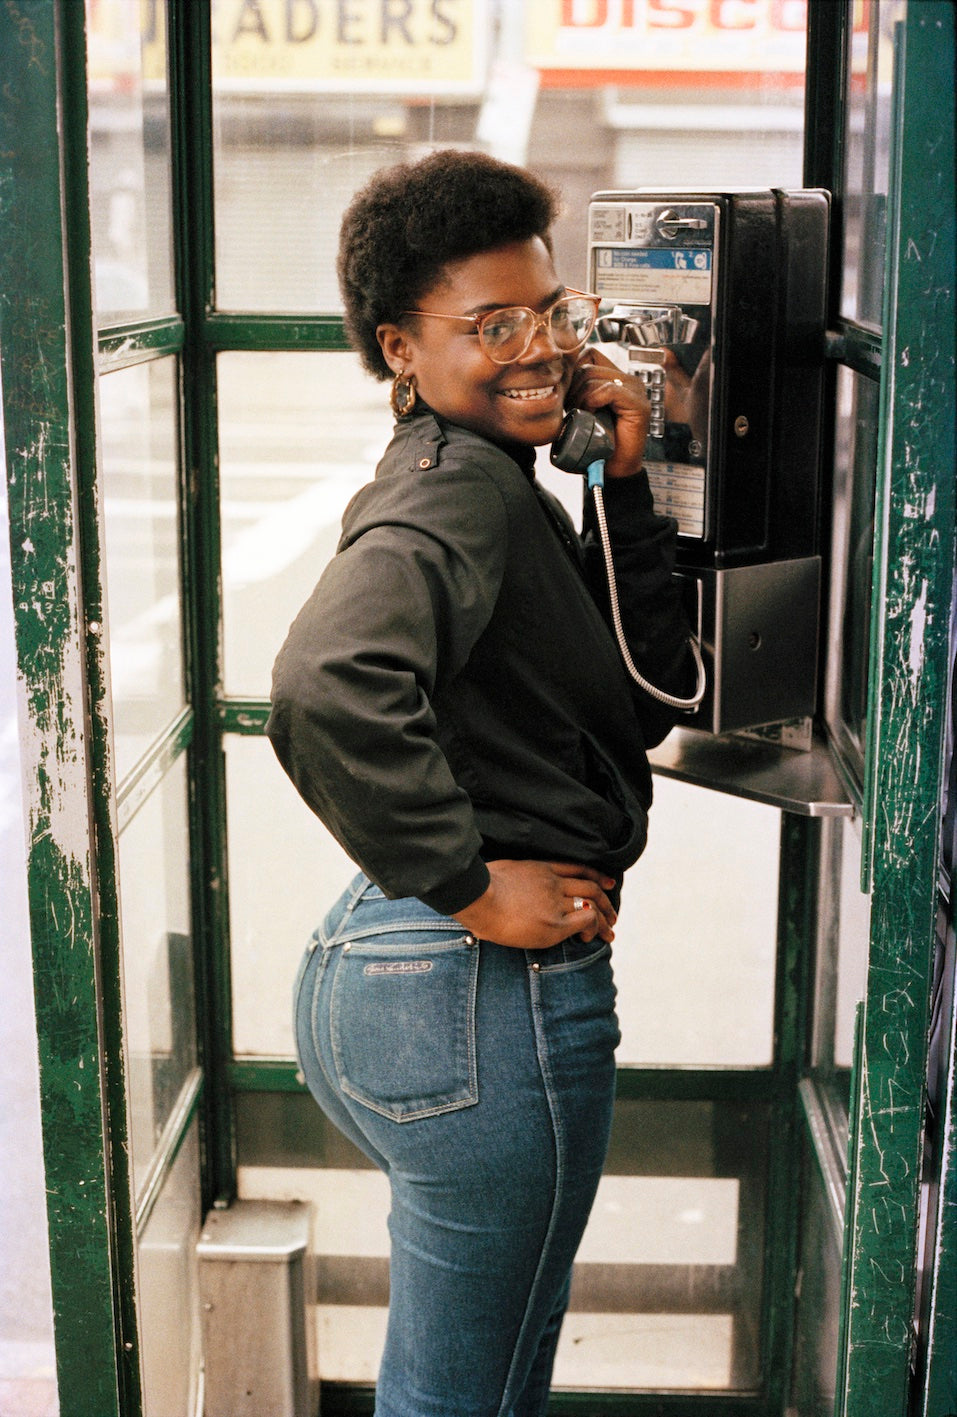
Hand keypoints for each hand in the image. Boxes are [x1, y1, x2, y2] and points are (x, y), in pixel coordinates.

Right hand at [453, 860, 616, 949]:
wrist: (477, 897)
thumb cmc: (477, 890)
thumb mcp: (498, 874)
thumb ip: (511, 880)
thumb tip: (504, 889)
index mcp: (539, 868)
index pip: (576, 869)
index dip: (596, 876)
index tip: (608, 884)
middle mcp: (552, 882)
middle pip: (590, 886)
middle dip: (606, 901)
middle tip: (613, 915)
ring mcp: (555, 901)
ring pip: (592, 904)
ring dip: (604, 919)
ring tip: (610, 931)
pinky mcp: (554, 923)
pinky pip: (584, 921)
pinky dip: (592, 928)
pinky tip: (589, 937)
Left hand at [567, 349, 649, 479]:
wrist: (612, 468)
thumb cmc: (596, 442)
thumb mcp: (580, 409)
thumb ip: (576, 389)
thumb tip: (557, 374)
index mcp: (616, 377)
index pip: (589, 354)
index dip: (573, 372)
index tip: (567, 397)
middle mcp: (628, 380)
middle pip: (588, 365)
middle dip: (573, 387)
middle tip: (572, 410)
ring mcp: (635, 390)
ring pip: (595, 376)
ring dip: (581, 397)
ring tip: (582, 415)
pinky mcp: (639, 404)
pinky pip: (609, 390)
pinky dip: (594, 402)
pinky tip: (592, 416)